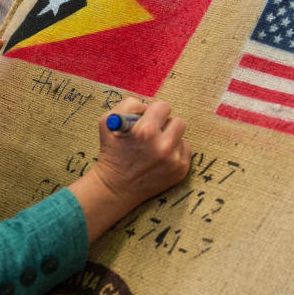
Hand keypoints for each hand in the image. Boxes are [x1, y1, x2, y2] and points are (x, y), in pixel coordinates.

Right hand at [68, 97, 190, 241]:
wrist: (116, 188)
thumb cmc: (111, 152)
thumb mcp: (108, 122)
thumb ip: (128, 105)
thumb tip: (149, 106)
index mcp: (146, 131)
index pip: (163, 106)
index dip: (154, 112)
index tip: (147, 120)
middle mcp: (163, 146)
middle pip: (177, 120)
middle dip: (165, 124)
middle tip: (153, 133)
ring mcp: (174, 160)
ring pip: (181, 135)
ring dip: (170, 138)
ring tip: (155, 147)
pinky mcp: (181, 171)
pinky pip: (185, 150)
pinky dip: (175, 151)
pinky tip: (160, 159)